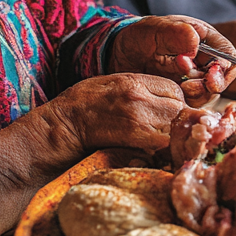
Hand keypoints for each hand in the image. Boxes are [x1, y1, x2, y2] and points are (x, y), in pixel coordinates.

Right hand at [0, 73, 185, 231]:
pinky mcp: (135, 136)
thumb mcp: (108, 89)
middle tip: (174, 136)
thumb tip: (166, 107)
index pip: (175, 89)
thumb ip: (137, 93)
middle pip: (180, 107)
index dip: (177, 105)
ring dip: (176, 138)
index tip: (173, 118)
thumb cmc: (77, 112)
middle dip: (181, 122)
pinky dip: (166, 151)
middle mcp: (138, 94)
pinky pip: (166, 143)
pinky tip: (156, 156)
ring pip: (177, 125)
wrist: (54, 132)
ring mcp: (138, 115)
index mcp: (132, 79)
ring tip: (166, 148)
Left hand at [108, 15, 235, 105]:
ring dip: (194, 94)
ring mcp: (194, 81)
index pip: (229, 57)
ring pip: (207, 96)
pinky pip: (191, 105)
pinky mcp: (182, 97)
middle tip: (186, 82)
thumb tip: (195, 42)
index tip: (209, 74)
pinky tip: (169, 96)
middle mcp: (204, 63)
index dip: (223, 69)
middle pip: (221, 80)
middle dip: (206, 85)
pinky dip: (183, 103)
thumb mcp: (154, 29)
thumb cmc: (140, 36)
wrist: (119, 55)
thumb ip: (175, 32)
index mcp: (206, 41)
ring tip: (176, 85)